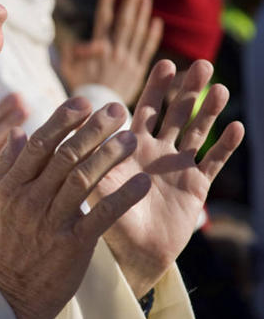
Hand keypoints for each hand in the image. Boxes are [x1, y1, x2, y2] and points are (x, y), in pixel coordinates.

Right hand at [0, 98, 150, 318]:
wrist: (7, 296)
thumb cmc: (2, 246)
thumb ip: (5, 167)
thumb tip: (20, 131)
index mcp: (11, 187)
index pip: (39, 144)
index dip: (63, 120)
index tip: (84, 102)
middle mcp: (30, 201)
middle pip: (65, 155)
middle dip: (93, 129)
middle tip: (117, 110)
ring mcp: (51, 223)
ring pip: (83, 180)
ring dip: (110, 156)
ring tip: (132, 138)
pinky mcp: (73, 246)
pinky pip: (102, 217)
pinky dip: (123, 197)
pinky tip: (143, 183)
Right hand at [59, 0, 162, 104]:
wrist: (97, 109)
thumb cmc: (80, 87)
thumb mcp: (69, 69)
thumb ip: (73, 52)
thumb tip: (87, 42)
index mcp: (97, 49)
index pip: (103, 19)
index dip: (107, 0)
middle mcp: (114, 52)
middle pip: (124, 22)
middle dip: (130, 1)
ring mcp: (128, 60)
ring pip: (137, 32)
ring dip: (142, 13)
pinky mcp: (138, 70)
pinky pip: (147, 50)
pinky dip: (153, 35)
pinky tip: (157, 22)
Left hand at [89, 59, 244, 297]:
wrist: (132, 254)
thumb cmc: (107, 220)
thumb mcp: (99, 188)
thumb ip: (93, 163)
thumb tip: (81, 135)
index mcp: (132, 146)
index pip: (145, 108)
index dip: (156, 87)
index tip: (164, 64)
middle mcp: (157, 150)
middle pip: (175, 112)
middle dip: (187, 89)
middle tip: (200, 64)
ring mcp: (179, 166)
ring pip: (197, 131)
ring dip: (209, 110)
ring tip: (219, 89)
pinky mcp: (196, 186)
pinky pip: (213, 162)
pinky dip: (225, 146)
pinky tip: (236, 127)